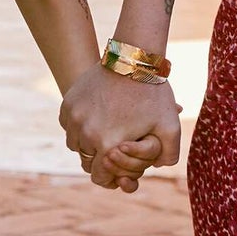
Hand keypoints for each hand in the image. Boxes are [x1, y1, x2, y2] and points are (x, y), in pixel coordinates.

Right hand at [60, 62, 181, 190]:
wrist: (133, 59)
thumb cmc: (153, 93)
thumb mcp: (170, 125)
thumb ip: (169, 154)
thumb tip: (159, 168)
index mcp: (108, 145)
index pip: (100, 176)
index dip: (110, 175)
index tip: (118, 166)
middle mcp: (85, 135)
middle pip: (88, 161)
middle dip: (100, 158)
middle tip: (115, 146)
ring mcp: (73, 119)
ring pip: (76, 144)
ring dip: (88, 142)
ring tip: (106, 130)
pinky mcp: (67, 105)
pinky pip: (69, 126)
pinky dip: (79, 126)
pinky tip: (96, 116)